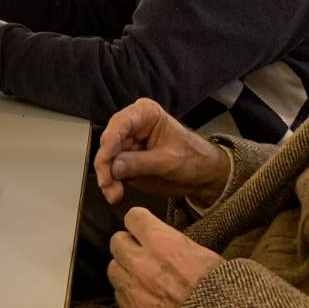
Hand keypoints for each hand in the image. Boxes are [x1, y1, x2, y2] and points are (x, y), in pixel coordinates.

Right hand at [94, 98, 230, 206]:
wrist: (203, 176)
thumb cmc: (193, 159)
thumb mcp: (168, 161)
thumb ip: (140, 163)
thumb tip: (113, 167)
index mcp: (145, 113)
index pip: (120, 124)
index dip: (110, 143)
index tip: (105, 162)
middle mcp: (131, 125)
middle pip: (108, 141)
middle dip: (106, 164)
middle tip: (107, 183)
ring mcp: (127, 143)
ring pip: (106, 158)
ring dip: (107, 178)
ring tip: (114, 194)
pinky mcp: (125, 160)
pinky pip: (111, 171)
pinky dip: (111, 184)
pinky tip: (115, 194)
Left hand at [108, 208, 223, 307]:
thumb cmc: (225, 289)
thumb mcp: (203, 253)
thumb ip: (173, 243)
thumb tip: (162, 238)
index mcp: (163, 243)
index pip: (133, 217)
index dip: (140, 221)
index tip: (143, 226)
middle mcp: (144, 265)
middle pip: (117, 242)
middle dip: (128, 244)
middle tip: (139, 250)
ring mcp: (137, 292)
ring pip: (113, 269)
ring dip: (124, 269)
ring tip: (139, 273)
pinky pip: (120, 297)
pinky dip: (128, 293)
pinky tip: (142, 294)